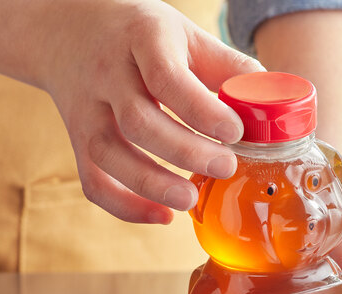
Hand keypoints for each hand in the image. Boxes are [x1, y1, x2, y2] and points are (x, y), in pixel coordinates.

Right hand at [37, 0, 262, 223]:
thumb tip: (272, 105)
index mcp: (142, 38)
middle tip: (225, 167)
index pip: (167, 76)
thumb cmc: (142, 37)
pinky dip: (125, 206)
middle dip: (185, 152)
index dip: (201, 110)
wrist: (70, 29)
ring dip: (151, 185)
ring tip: (191, 201)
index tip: (235, 132)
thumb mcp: (186, 35)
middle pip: (139, 121)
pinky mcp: (79, 139)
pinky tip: (163, 216)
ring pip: (108, 154)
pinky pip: (93, 181)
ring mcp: (87, 109)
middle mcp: (107, 73)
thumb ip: (229, 68)